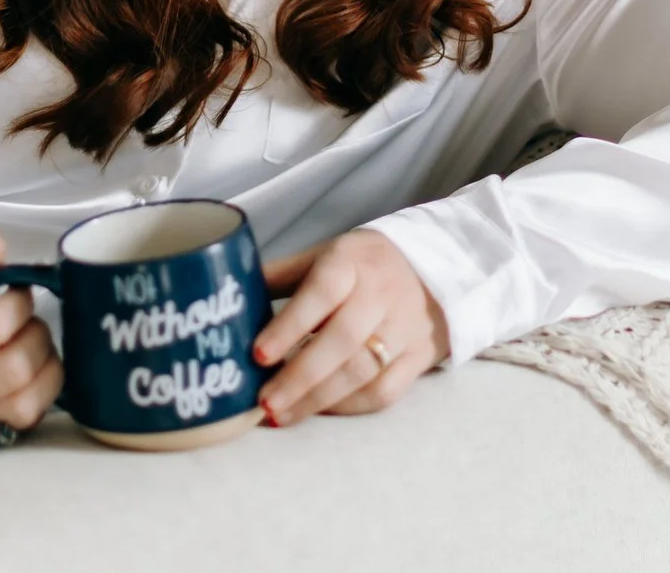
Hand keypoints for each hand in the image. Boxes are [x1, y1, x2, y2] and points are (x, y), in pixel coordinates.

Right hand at [0, 232, 62, 453]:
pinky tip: (27, 374)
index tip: (15, 291)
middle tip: (23, 319)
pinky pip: (25, 424)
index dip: (17, 301)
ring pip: (29, 402)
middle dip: (35, 331)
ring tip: (29, 346)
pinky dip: (39, 394)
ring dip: (45, 365)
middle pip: (16, 365)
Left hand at [251, 229, 449, 426]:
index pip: (320, 293)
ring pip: (362, 370)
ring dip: (318, 399)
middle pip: (342, 340)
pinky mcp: (419, 356)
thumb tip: (230, 297)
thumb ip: (283, 275)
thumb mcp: (327, 254)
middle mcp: (381, 294)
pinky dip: (350, 406)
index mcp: (352, 262)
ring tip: (281, 415)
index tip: (259, 355)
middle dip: (299, 376)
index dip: (290, 325)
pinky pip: (386, 390)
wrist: (439, 266)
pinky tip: (320, 411)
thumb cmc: (366, 264)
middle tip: (264, 402)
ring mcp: (404, 328)